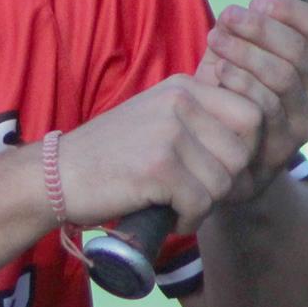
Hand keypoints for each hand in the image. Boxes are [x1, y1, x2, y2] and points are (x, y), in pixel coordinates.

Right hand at [54, 74, 262, 235]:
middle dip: (225, 182)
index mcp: (183, 87)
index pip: (252, 114)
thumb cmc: (107, 156)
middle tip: (197, 193)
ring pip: (223, 182)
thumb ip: (197, 120)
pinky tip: (169, 216)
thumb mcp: (155, 118)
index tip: (223, 169)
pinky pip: (200, 203)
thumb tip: (252, 144)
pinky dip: (188, 219)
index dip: (248, 149)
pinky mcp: (158, 167)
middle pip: (243, 152)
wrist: (54, 176)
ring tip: (177, 205)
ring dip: (205, 204)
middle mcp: (179, 102)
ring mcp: (168, 133)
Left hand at [196, 0, 307, 198]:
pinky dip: (242, 84)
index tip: (256, 2)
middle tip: (228, 16)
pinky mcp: (284, 144)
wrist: (224, 159)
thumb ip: (241, 36)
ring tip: (215, 40)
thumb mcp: (234, 59)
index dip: (288, 9)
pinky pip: (266, 107)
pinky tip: (219, 72)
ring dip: (247, 53)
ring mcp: (304, 120)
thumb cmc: (226, 97)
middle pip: (298, 49)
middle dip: (260, 28)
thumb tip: (238, 12)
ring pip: (284, 76)